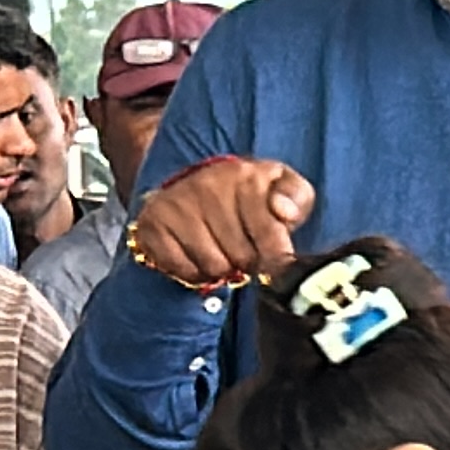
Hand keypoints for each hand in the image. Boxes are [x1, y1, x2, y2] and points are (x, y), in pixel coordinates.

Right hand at [126, 156, 314, 285]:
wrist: (197, 185)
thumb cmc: (251, 195)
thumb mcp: (284, 188)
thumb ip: (296, 198)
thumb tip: (285, 213)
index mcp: (246, 176)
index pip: (270, 235)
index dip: (277, 257)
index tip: (276, 260)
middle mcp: (207, 186)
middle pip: (242, 256)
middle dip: (250, 263)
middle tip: (247, 253)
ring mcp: (176, 204)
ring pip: (213, 266)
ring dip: (224, 269)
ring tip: (225, 253)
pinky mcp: (153, 224)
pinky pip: (184, 269)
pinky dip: (196, 273)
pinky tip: (200, 256)